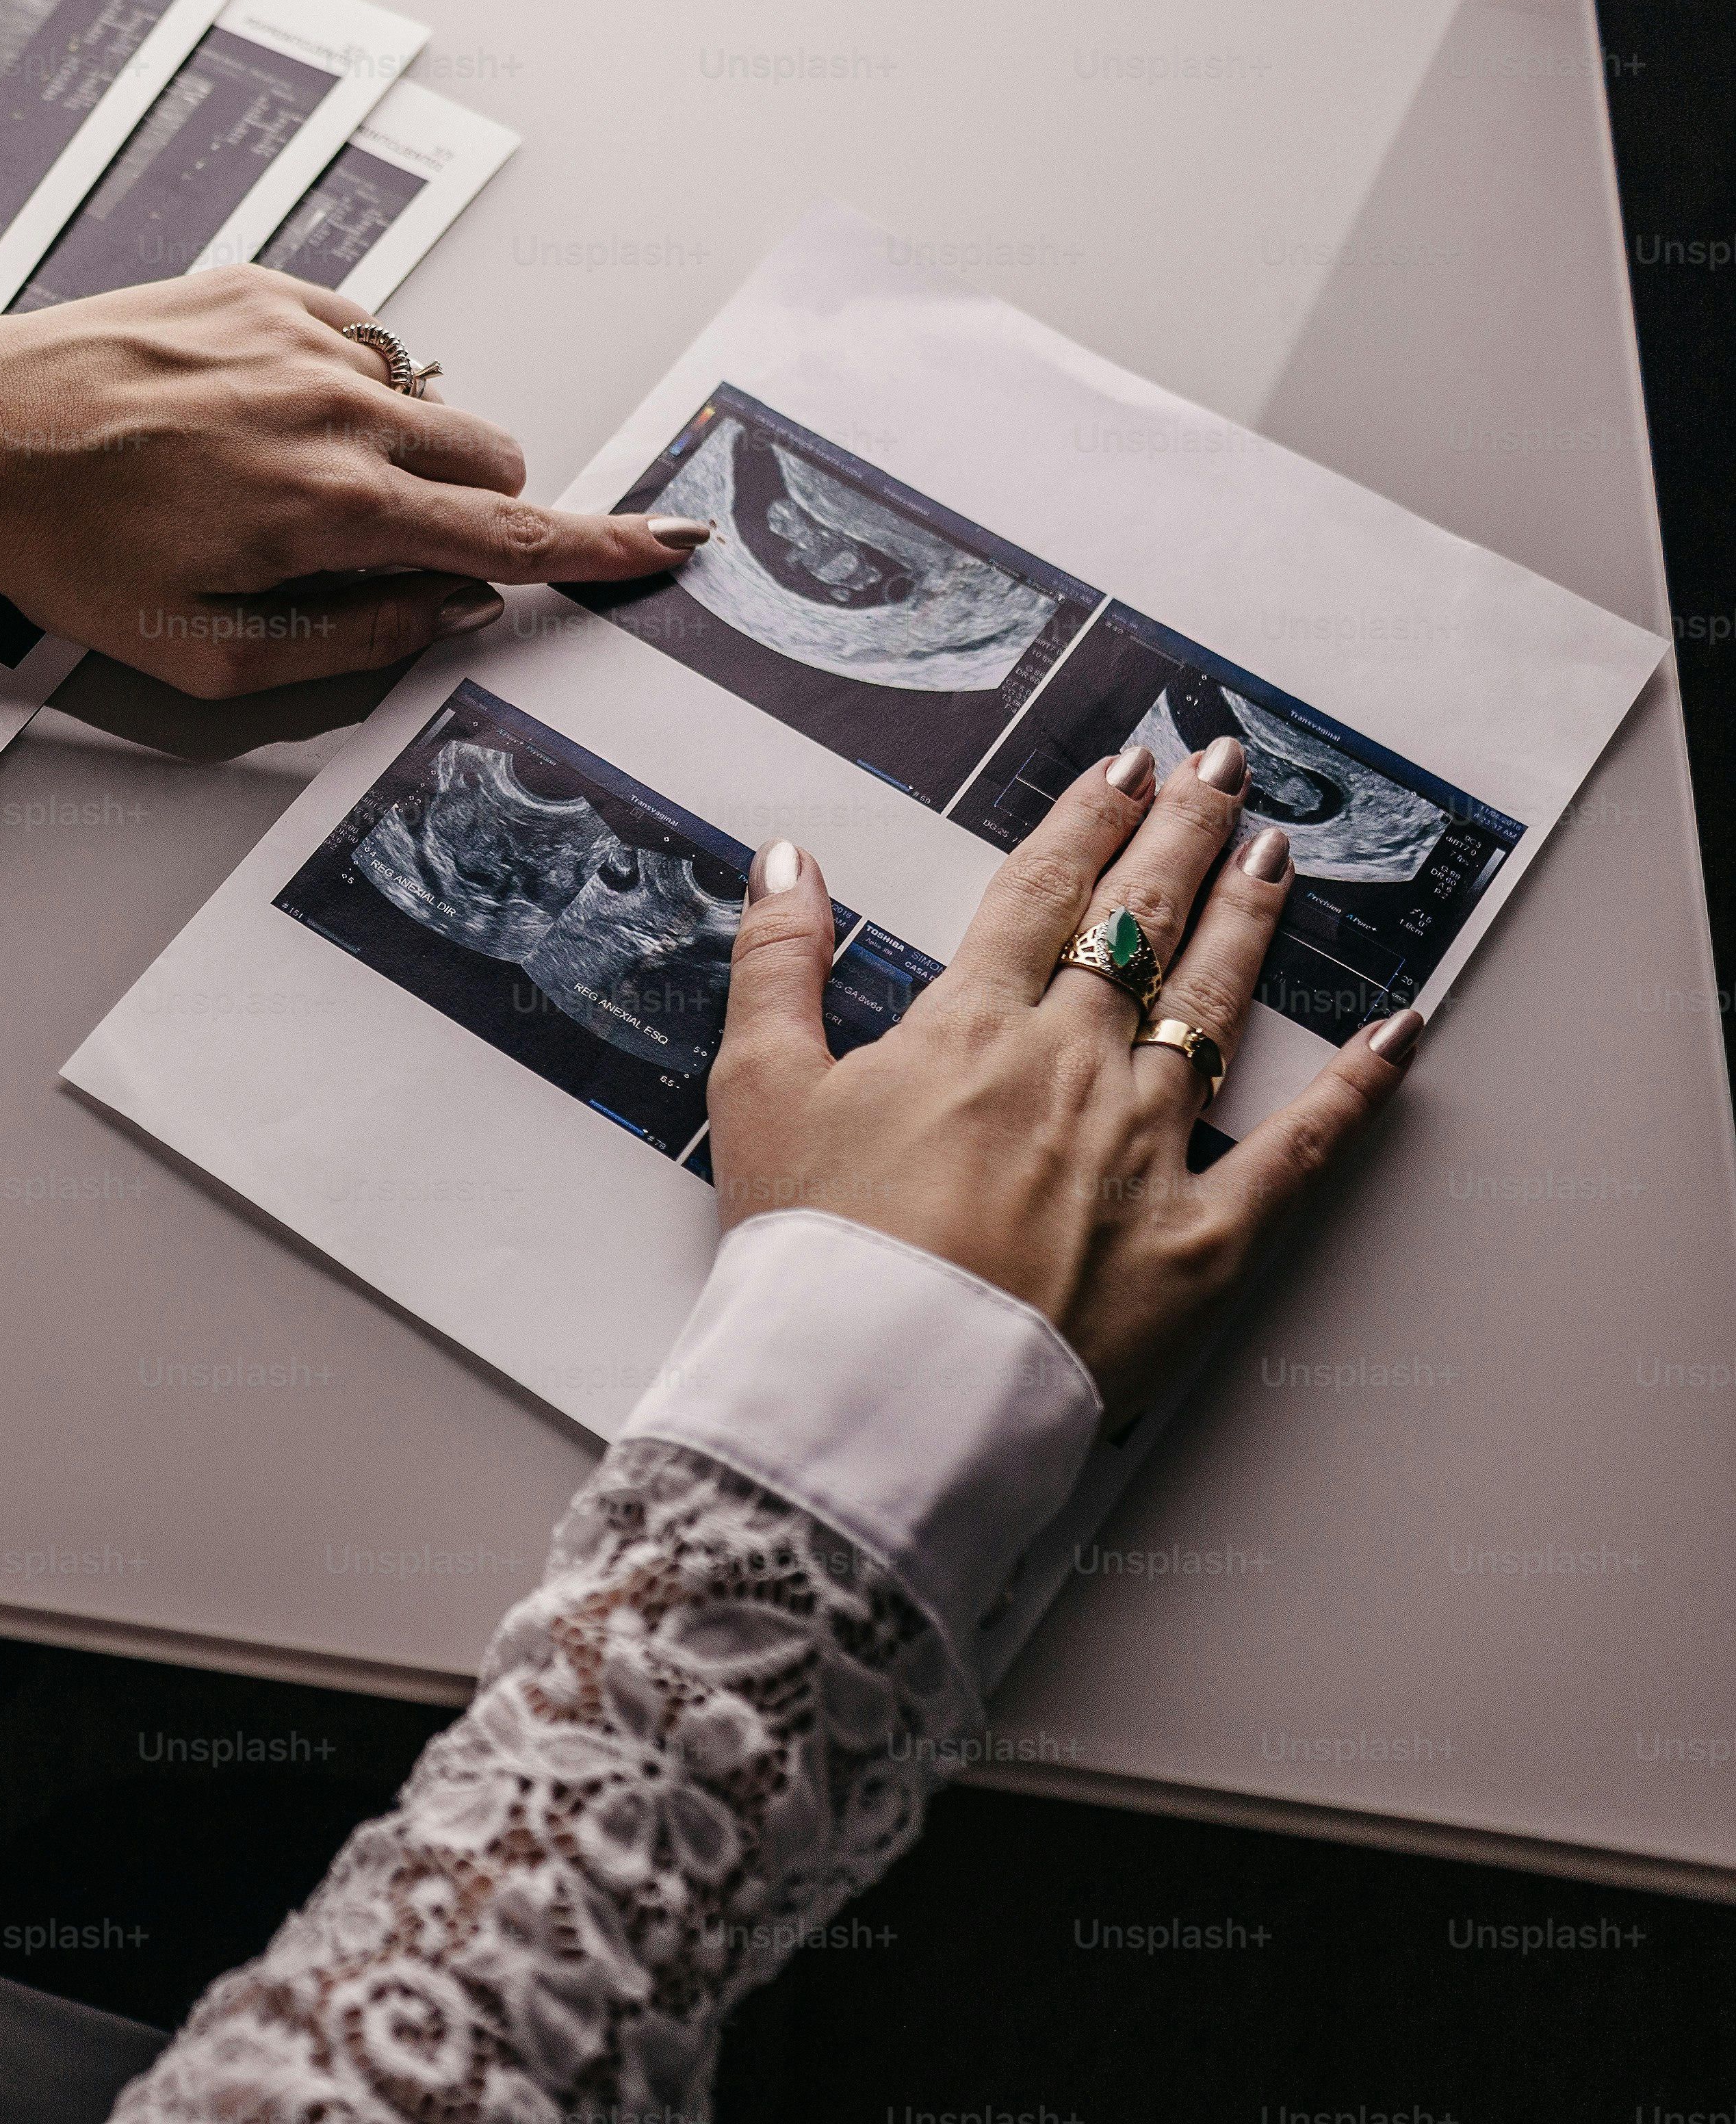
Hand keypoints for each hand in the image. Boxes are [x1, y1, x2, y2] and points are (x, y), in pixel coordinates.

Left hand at [0, 267, 708, 697]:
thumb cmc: (66, 550)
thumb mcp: (201, 653)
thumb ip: (349, 640)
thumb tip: (446, 611)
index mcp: (325, 508)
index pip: (506, 532)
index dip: (599, 546)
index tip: (668, 543)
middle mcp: (330, 406)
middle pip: (491, 451)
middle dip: (477, 502)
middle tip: (392, 541)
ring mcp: (300, 334)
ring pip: (426, 394)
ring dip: (399, 445)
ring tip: (286, 478)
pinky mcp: (263, 287)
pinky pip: (360, 340)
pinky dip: (342, 385)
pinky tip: (257, 418)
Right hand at [704, 737, 1420, 1417]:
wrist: (880, 1389)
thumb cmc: (814, 1250)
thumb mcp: (758, 1091)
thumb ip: (778, 964)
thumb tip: (790, 859)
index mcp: (969, 1030)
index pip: (1041, 894)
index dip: (1087, 820)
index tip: (1126, 769)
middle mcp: (1073, 1067)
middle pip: (1140, 926)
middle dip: (1186, 835)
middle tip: (1226, 771)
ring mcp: (1148, 1147)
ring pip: (1214, 1006)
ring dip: (1250, 919)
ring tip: (1278, 855)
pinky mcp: (1204, 1239)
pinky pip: (1299, 1150)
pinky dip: (1357, 1090)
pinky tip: (1399, 1034)